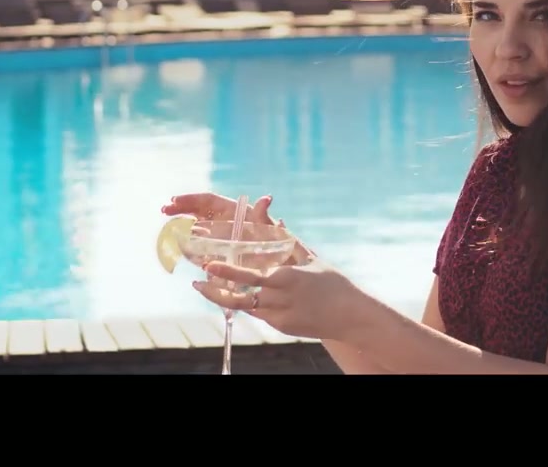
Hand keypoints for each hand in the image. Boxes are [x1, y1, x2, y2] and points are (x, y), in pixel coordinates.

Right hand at [161, 192, 314, 265]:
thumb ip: (264, 217)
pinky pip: (201, 251)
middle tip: (165, 211)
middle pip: (198, 212)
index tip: (174, 201)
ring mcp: (220, 240)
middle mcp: (226, 223)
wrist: (283, 273)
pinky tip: (182, 252)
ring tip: (170, 231)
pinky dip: (190, 250)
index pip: (208, 201)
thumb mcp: (272, 232)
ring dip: (182, 229)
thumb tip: (266, 198)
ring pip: (196, 231)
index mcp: (236, 213)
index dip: (191, 199)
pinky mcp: (219, 257)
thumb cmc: (281, 249)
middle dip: (180, 210)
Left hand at [194, 258, 363, 340]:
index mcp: (287, 278)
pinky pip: (259, 314)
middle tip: (197, 283)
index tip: (210, 265)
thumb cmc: (333, 283)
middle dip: (216, 292)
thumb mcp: (311, 259)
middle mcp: (281, 300)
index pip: (251, 276)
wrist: (350, 316)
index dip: (228, 271)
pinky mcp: (282, 327)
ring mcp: (280, 317)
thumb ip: (289, 242)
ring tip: (208, 289)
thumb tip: (276, 220)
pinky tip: (237, 296)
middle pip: (241, 298)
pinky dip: (248, 304)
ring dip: (226, 298)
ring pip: (246, 307)